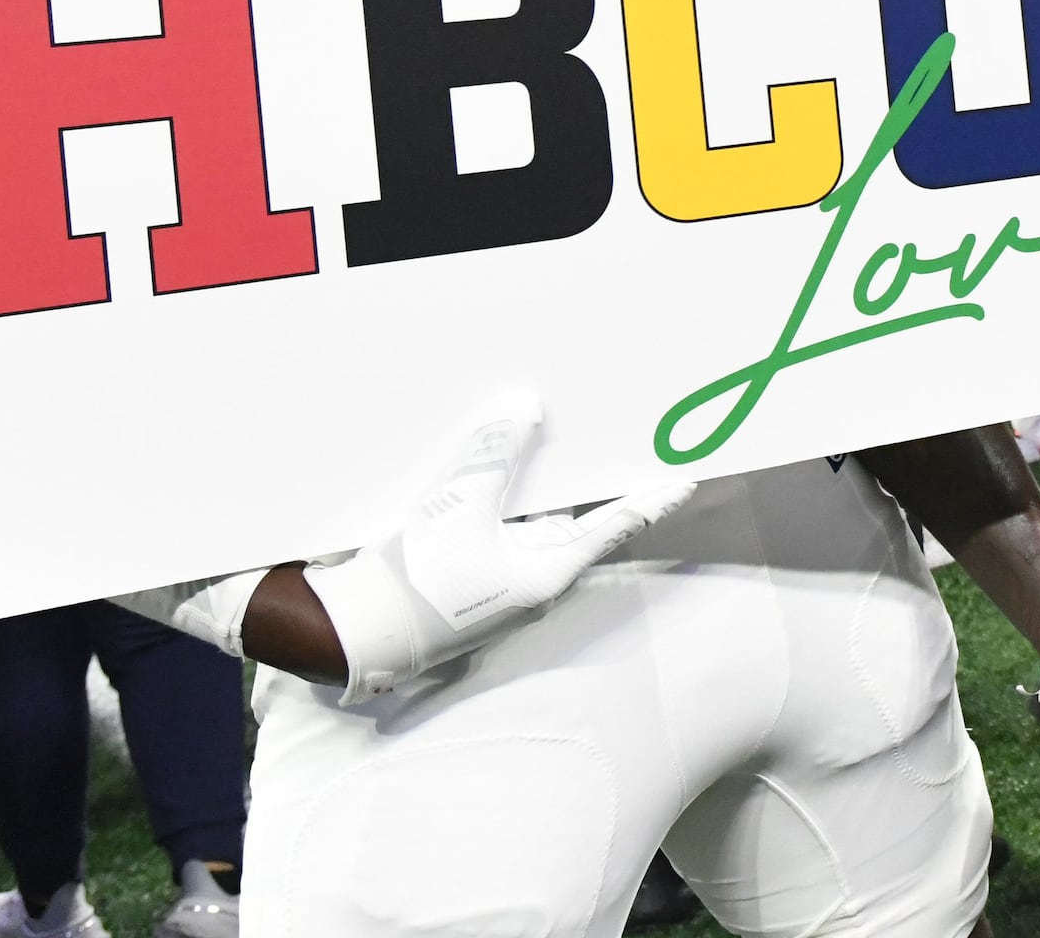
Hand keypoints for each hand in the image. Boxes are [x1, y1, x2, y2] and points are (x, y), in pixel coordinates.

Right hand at [301, 394, 692, 696]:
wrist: (350, 631)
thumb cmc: (413, 584)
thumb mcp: (458, 504)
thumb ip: (496, 453)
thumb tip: (526, 408)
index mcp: (550, 571)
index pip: (619, 522)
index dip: (654, 495)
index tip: (688, 475)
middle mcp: (534, 576)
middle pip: (576, 512)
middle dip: (591, 471)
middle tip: (616, 430)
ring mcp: (502, 577)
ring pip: (533, 515)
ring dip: (540, 479)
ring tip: (551, 430)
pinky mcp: (470, 571)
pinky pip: (499, 523)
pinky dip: (504, 493)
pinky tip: (494, 460)